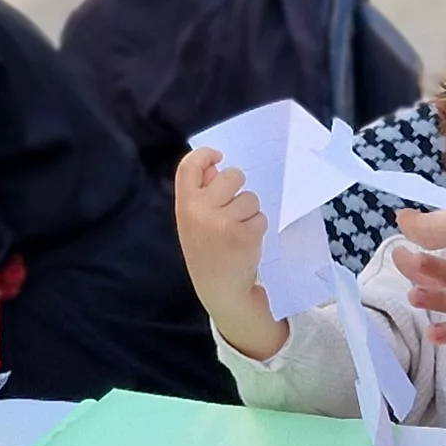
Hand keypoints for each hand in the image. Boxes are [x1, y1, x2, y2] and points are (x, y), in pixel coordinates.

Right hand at [173, 150, 280, 361]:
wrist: (219, 290)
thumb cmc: (206, 252)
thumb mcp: (193, 223)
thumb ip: (200, 194)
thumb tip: (214, 166)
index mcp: (184, 206)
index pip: (188, 167)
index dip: (204, 155)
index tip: (218, 157)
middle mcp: (201, 211)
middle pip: (231, 175)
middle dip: (238, 188)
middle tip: (232, 209)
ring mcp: (223, 223)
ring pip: (250, 197)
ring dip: (249, 211)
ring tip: (237, 231)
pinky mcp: (245, 235)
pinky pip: (261, 217)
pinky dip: (257, 227)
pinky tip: (246, 243)